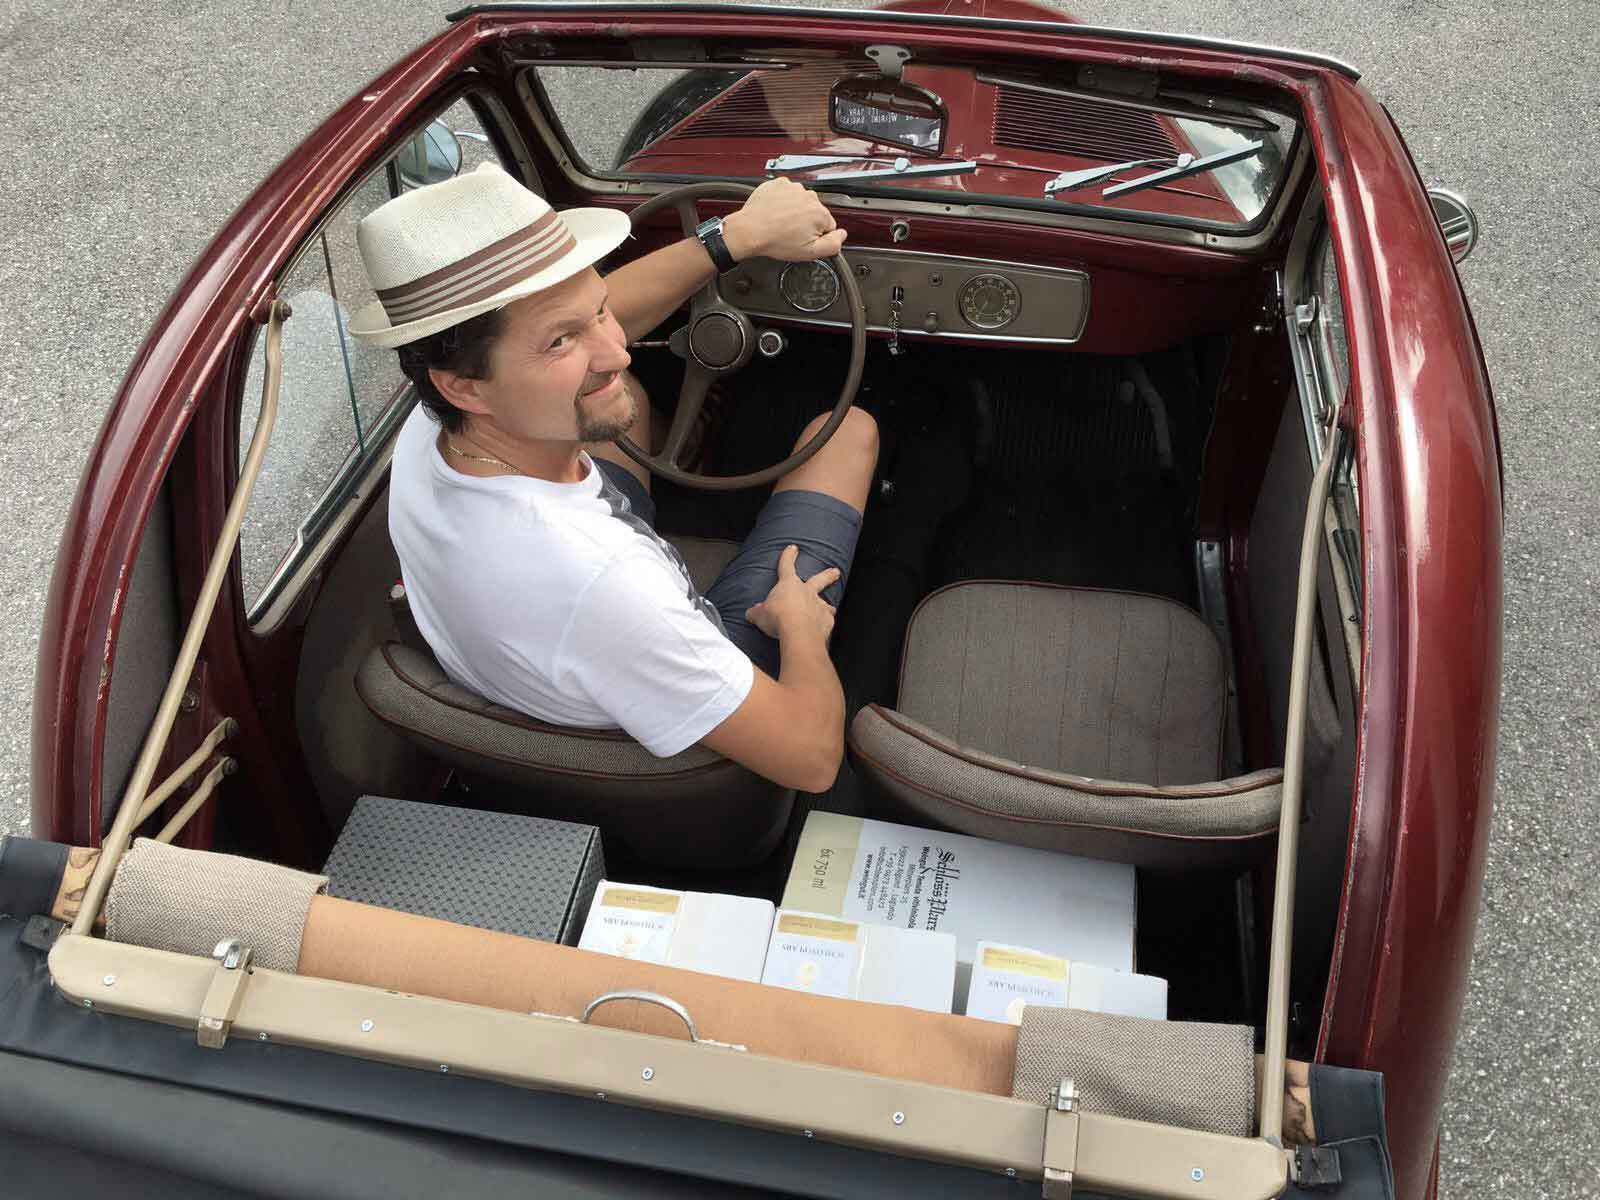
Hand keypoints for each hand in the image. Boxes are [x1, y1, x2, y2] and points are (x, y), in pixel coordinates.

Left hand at [722, 177, 847, 262]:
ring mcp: (793, 188)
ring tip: (781, 223)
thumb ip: (833, 245)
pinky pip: (786, 193)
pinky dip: (782, 201)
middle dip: (805, 223)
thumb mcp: (810, 253)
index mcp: (820, 213)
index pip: (828, 226)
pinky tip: (775, 212)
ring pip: (801, 202)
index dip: (816, 235)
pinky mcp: (779, 184)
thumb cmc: (775, 240)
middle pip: (814, 212)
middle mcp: (809, 197)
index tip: (803, 239)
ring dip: (794, 211)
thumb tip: (842, 235)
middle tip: (790, 234)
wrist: (749, 230)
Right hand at [746, 544, 840, 642]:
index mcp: (789, 585)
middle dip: (827, 575)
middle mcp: (806, 592)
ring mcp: (818, 606)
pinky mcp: (826, 621)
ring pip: (827, 603)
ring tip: (832, 608)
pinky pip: (827, 621)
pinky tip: (824, 629)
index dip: (788, 556)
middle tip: (835, 571)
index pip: (787, 566)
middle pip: (819, 579)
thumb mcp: (760, 615)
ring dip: (828, 605)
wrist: (797, 632)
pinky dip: (825, 624)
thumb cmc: (778, 619)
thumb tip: (751, 613)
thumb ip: (757, 612)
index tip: (793, 548)